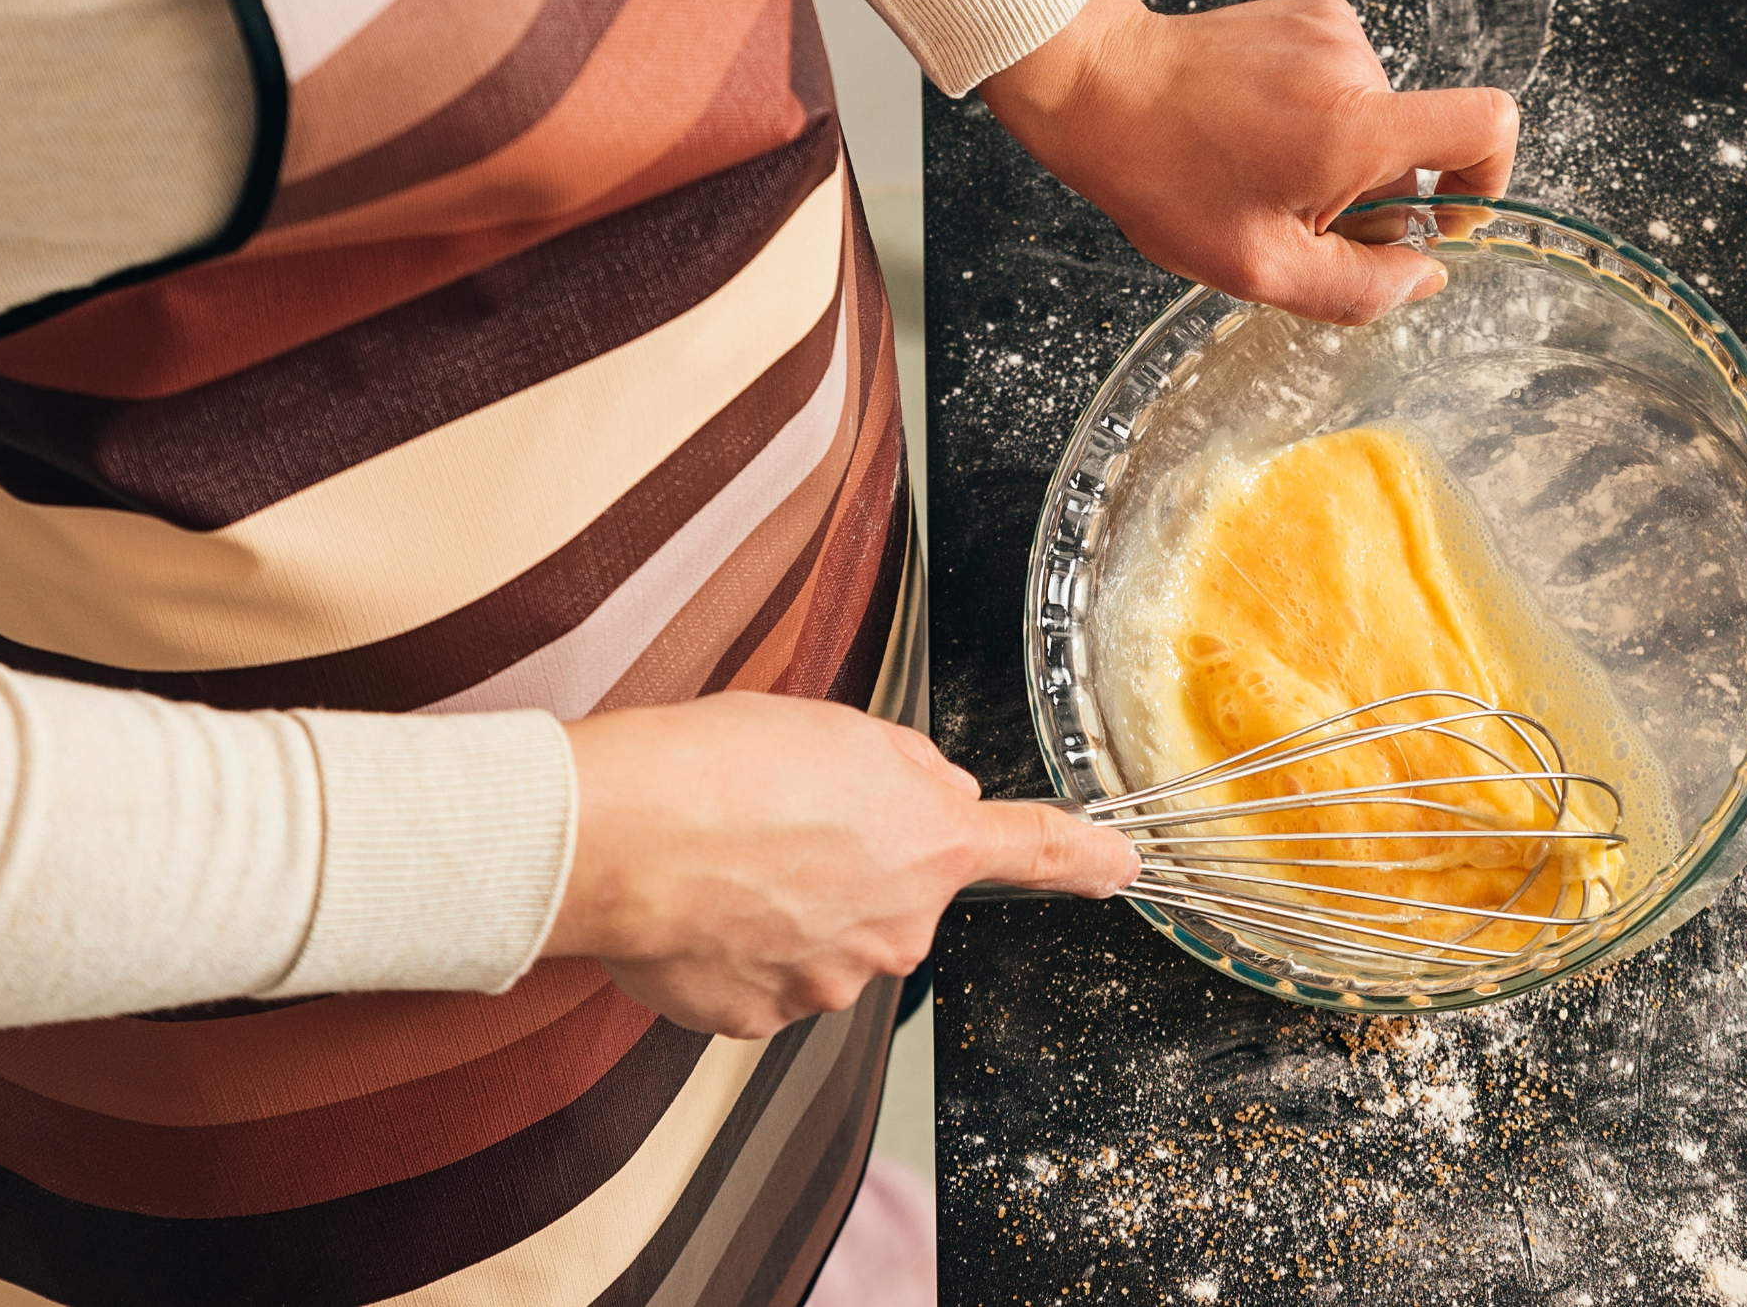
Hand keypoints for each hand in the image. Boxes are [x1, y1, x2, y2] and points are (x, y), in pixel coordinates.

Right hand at [547, 694, 1133, 1037]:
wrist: (626, 834)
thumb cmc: (722, 765)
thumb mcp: (842, 728)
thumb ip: (904, 769)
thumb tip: (929, 795)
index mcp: (931, 840)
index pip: (1033, 849)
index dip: (1084, 856)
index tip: (1120, 865)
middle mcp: (897, 926)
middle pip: (894, 896)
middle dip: (851, 865)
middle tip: (778, 821)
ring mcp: (829, 981)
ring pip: (823, 939)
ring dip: (786, 907)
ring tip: (722, 857)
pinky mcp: (759, 1018)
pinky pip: (761, 978)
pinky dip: (733, 947)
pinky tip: (698, 904)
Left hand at [976, 0, 1522, 325]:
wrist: (1100, 84)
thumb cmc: (1165, 174)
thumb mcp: (1259, 267)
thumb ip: (1358, 287)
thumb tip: (1424, 278)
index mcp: (1356, 129)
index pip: (1488, 125)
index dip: (1488, 180)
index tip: (1440, 216)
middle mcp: (1356, 65)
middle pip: (1417, 143)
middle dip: (1371, 191)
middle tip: (1291, 210)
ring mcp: (1332, 30)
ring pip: (1374, 118)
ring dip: (1335, 155)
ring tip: (1258, 166)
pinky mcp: (1309, 12)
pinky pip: (1344, 82)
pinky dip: (1314, 116)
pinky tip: (1253, 129)